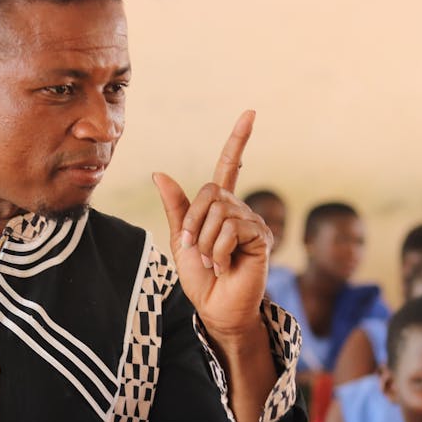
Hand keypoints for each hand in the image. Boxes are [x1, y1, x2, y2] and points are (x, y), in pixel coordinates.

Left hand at [152, 110, 272, 339]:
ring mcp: (253, 223)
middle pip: (210, 193)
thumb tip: (159, 173)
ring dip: (204, 241)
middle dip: (193, 223)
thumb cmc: (200, 279)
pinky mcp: (261, 237)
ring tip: (211, 261)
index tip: (250, 113)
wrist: (215, 309)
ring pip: (219, 212)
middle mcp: (240, 210)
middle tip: (194, 250)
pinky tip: (224, 266)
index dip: (238, 140)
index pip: (230, 166)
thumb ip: (175, 207)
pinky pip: (231, 229)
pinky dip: (218, 250)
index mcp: (220, 208)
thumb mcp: (180, 240)